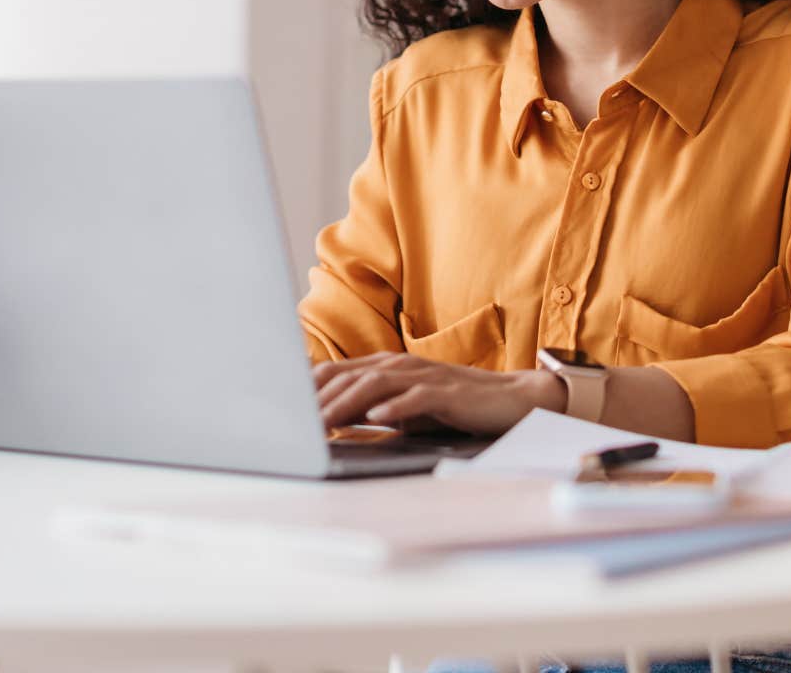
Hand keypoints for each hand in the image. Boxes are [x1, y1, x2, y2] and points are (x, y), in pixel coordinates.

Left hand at [313, 352, 566, 435]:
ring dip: (344, 404)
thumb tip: (329, 419)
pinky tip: (375, 419)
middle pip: (347, 377)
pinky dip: (393, 407)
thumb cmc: (454, 406)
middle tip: (290, 424)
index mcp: (385, 367)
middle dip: (316, 401)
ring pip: (374, 384)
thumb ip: (370, 406)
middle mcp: (400, 365)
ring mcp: (424, 376)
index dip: (305, 392)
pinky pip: (415, 398)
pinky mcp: (447, 391)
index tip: (278, 411)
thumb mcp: (404, 407)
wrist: (511, 400)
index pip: (334, 373)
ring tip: (321, 422)